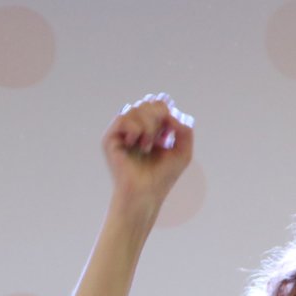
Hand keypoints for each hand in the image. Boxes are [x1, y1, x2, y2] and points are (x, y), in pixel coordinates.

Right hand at [103, 93, 194, 209]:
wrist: (146, 193)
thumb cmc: (163, 176)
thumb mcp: (183, 151)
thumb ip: (184, 129)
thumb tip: (169, 112)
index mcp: (152, 129)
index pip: (158, 103)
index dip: (166, 110)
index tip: (169, 130)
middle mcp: (136, 128)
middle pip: (149, 102)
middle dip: (159, 117)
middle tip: (160, 138)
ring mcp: (122, 132)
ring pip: (136, 108)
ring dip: (149, 125)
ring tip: (148, 145)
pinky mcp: (110, 138)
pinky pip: (123, 117)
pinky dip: (136, 129)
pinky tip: (138, 144)